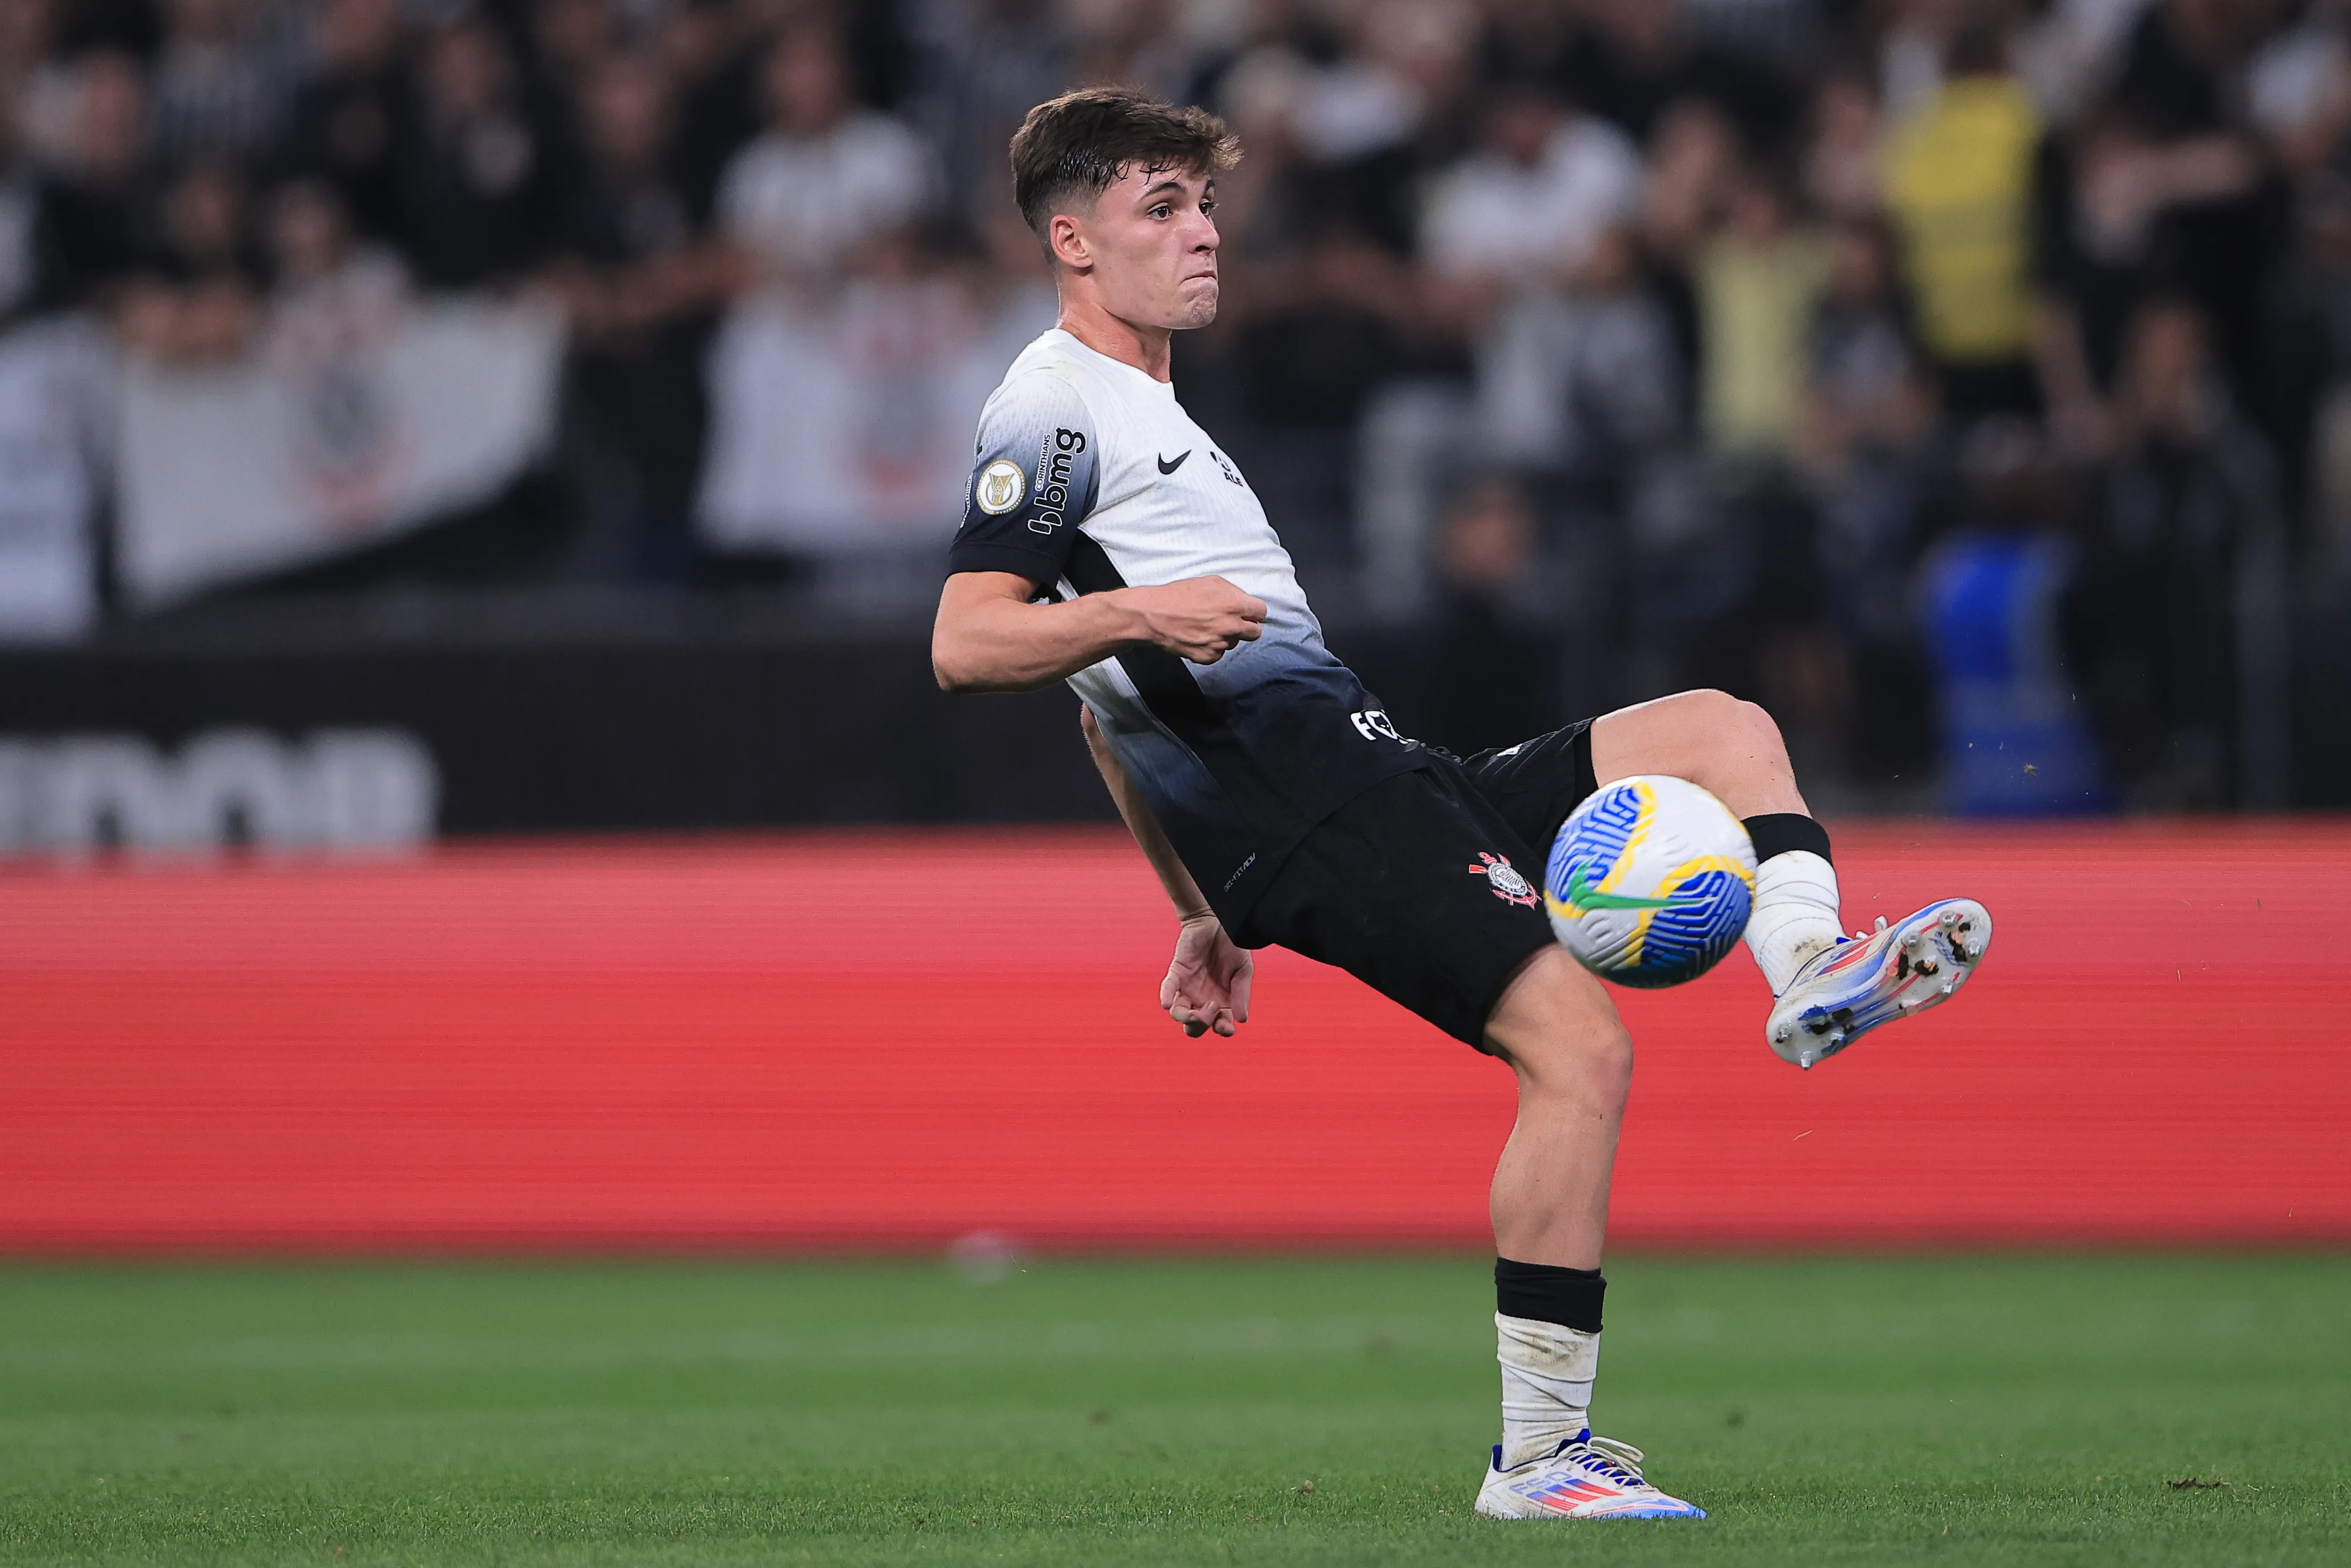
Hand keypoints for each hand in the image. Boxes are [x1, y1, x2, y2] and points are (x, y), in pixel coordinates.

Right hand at [1122, 577, 1266, 664]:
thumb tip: (1244, 602)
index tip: (1247, 613)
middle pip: (1255, 632)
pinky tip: (1199, 637)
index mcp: (1234, 605)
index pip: (1261, 612)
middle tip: (1232, 622)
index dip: (1253, 612)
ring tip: (1206, 626)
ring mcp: (1220, 644)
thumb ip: (1233, 593)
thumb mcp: (1210, 582)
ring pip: (1234, 643)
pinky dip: (1212, 648)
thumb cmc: (1178, 596)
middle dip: (1247, 627)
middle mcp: (1231, 626)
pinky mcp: (1208, 657)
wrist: (1153, 615)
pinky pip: (1219, 654)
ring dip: (1226, 637)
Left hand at [1161, 913, 1252, 1037]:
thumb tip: (1242, 1020)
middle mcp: (1202, 999)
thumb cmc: (1233, 946)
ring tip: (1195, 1011)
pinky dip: (1166, 997)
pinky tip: (1167, 1004)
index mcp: (1222, 1002)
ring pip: (1179, 1014)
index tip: (1227, 1027)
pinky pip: (1168, 989)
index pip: (1219, 1025)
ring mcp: (1187, 988)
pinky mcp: (1176, 973)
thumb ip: (1241, 994)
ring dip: (1186, 1017)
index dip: (1223, 1030)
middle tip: (1213, 1007)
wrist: (1219, 920)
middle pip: (1195, 1027)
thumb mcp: (1243, 970)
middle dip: (1202, 1024)